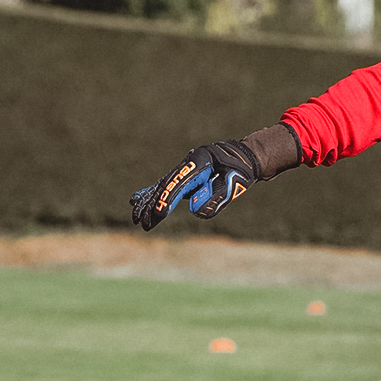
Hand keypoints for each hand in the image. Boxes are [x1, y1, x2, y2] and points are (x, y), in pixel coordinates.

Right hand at [130, 140, 259, 230]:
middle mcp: (188, 163)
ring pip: (162, 186)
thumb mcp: (233, 184)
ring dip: (148, 203)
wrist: (243, 158)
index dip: (168, 199)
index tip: (159, 214)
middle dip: (153, 205)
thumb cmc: (240, 172)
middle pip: (166, 185)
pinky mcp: (183, 176)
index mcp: (200, 162)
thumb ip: (215, 197)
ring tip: (136, 218)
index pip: (180, 184)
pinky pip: (164, 186)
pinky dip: (151, 194)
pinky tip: (136, 201)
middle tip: (141, 222)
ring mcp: (184, 169)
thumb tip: (195, 210)